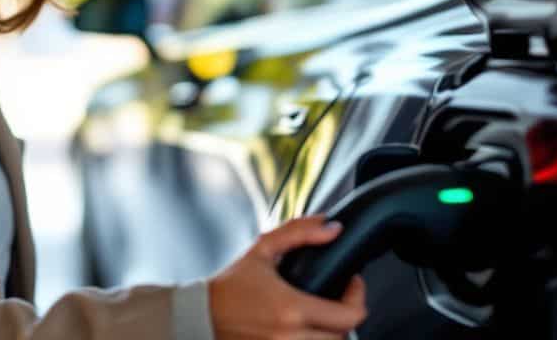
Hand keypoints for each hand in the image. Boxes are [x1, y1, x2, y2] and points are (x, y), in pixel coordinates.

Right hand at [207, 215, 367, 339]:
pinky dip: (312, 339)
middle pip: (343, 337)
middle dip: (346, 316)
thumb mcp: (261, 249)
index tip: (352, 282)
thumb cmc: (226, 283)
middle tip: (339, 298)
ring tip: (323, 315)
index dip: (358, 297)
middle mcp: (288, 336)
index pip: (350, 316)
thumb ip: (299, 233)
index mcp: (290, 308)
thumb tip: (331, 227)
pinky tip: (305, 327)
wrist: (197, 312)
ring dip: (331, 333)